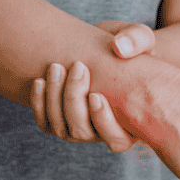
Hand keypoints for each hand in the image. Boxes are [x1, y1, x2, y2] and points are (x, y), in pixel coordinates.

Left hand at [30, 21, 155, 151]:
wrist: (107, 49)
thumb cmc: (130, 46)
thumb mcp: (141, 38)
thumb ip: (137, 40)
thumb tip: (120, 48)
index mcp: (133, 122)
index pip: (118, 140)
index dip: (104, 123)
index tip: (96, 95)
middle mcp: (106, 132)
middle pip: (84, 133)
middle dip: (74, 101)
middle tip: (77, 66)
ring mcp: (82, 130)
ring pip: (62, 129)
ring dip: (54, 100)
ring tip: (56, 67)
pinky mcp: (62, 121)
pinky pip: (46, 124)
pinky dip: (39, 105)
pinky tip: (40, 81)